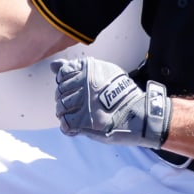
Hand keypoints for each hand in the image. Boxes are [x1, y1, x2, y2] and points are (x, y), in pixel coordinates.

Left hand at [52, 56, 170, 147]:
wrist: (139, 115)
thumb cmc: (121, 94)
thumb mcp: (102, 73)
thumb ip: (75, 69)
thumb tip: (53, 66)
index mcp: (88, 70)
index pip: (63, 74)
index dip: (66, 83)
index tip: (75, 89)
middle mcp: (84, 84)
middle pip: (60, 93)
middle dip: (65, 100)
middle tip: (80, 106)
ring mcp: (84, 103)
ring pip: (61, 108)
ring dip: (67, 114)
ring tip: (80, 116)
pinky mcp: (85, 122)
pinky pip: (66, 124)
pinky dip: (69, 127)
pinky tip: (78, 127)